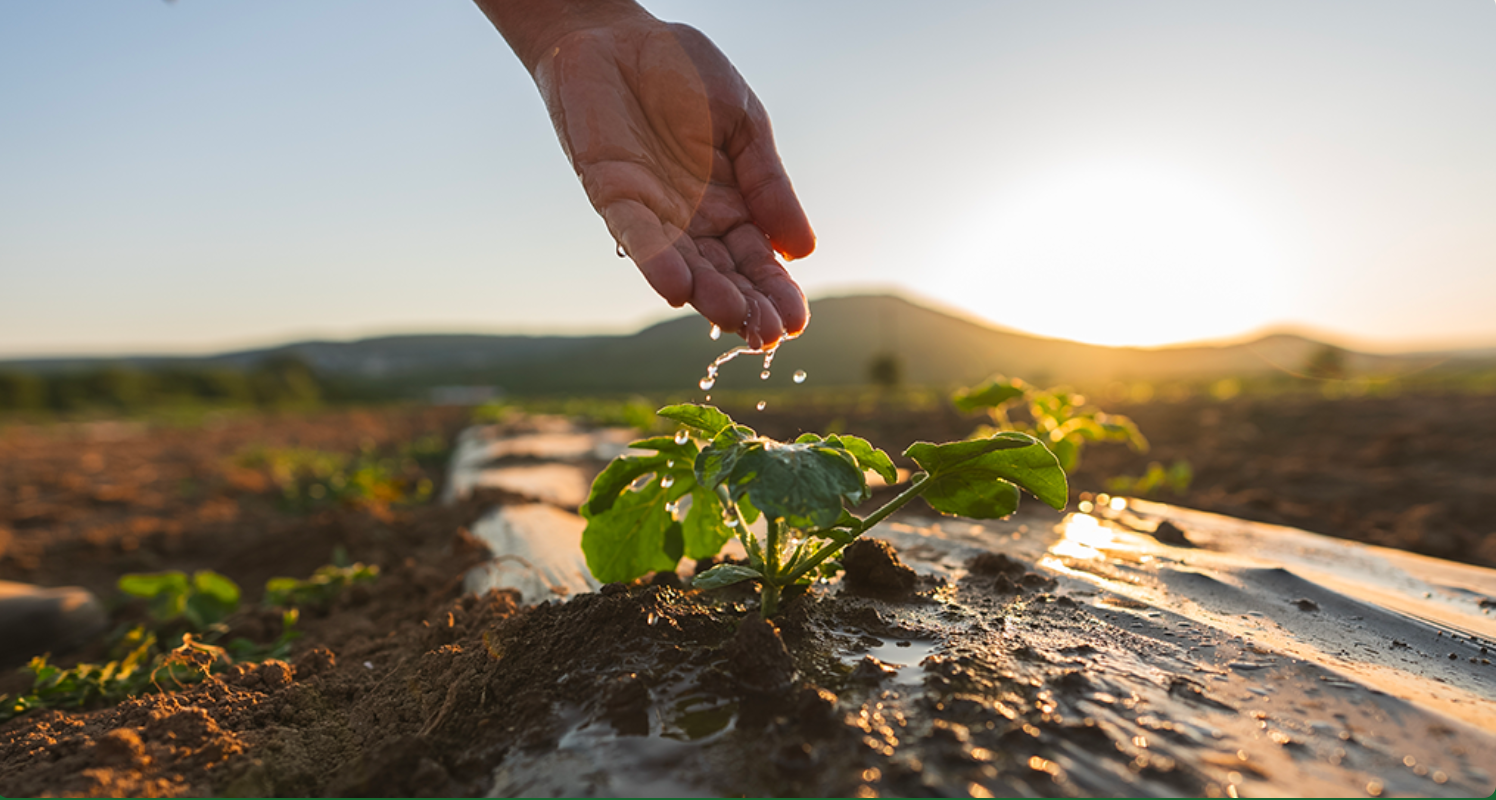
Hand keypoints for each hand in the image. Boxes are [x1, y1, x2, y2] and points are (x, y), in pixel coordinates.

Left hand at [528, 14, 814, 348]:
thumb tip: (803, 250)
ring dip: (705, 294)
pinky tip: (676, 289)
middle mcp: (692, 220)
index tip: (796, 322)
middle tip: (769, 335)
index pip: (757, 261)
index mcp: (732, 206)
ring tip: (732, 318)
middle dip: (745, 305)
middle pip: (723, 274)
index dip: (776, 291)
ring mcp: (653, 211)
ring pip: (682, 265)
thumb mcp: (747, 124)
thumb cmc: (685, 76)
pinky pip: (635, 234)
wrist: (620, 36)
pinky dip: (655, 261)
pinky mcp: (612, 193)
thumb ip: (770, 184)